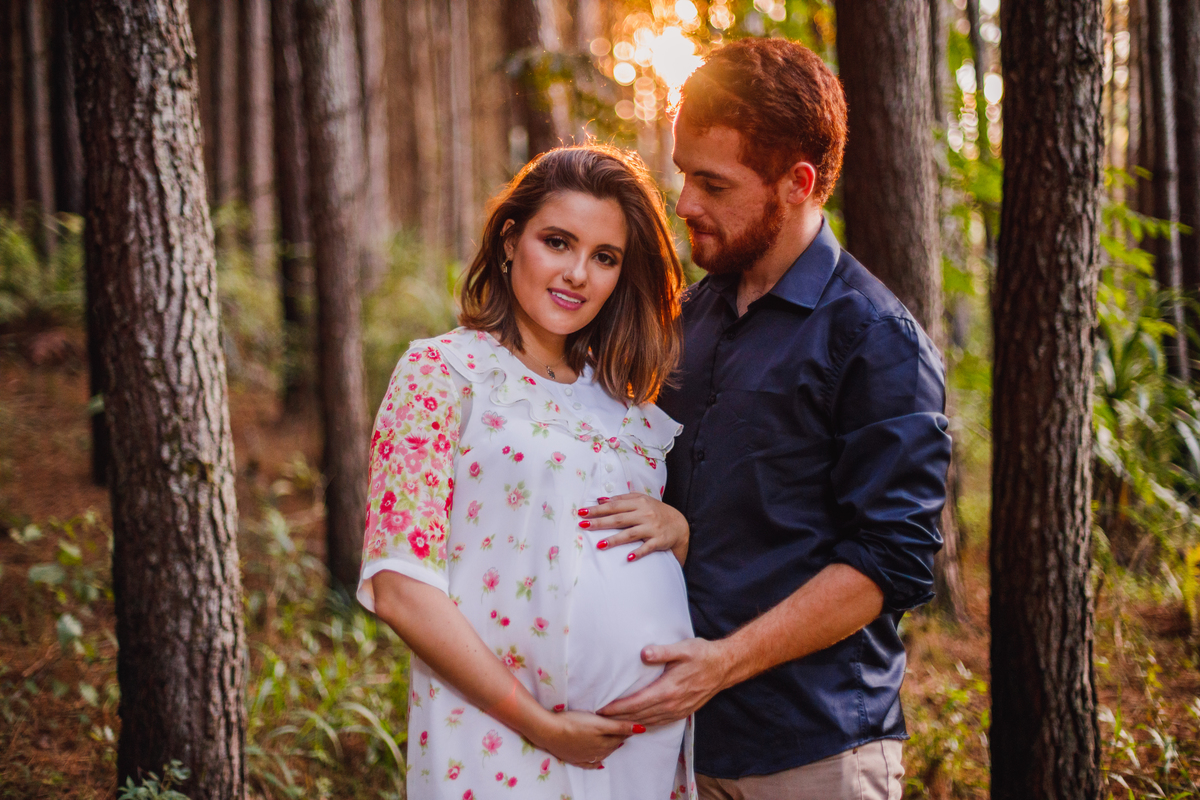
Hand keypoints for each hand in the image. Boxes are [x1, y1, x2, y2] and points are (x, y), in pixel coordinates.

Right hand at [528, 709, 643, 768]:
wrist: (548, 732)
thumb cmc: (573, 723)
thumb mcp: (599, 722)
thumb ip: (620, 726)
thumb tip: (642, 729)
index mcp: (604, 741)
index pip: (621, 735)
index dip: (627, 728)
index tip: (632, 721)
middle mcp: (597, 751)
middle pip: (613, 744)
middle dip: (620, 737)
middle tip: (625, 729)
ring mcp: (585, 756)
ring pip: (603, 753)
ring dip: (610, 747)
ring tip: (616, 741)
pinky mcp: (574, 758)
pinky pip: (589, 764)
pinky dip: (596, 763)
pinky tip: (600, 763)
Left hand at [579, 494, 689, 563]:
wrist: (680, 524)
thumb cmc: (656, 511)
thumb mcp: (641, 501)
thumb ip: (621, 500)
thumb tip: (600, 500)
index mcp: (639, 502)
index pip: (614, 506)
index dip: (598, 509)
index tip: (582, 512)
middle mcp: (645, 514)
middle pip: (619, 519)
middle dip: (600, 522)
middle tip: (583, 525)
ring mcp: (652, 528)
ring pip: (630, 534)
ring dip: (615, 539)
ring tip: (599, 544)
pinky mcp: (659, 541)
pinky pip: (647, 548)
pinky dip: (638, 553)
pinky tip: (628, 558)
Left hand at [596, 638, 728, 726]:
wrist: (724, 667)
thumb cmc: (702, 654)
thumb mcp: (683, 648)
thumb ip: (663, 652)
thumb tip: (644, 653)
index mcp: (668, 689)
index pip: (636, 703)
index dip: (617, 708)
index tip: (601, 710)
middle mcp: (672, 704)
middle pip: (638, 716)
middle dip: (617, 718)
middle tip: (597, 719)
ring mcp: (677, 710)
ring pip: (648, 721)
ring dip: (629, 723)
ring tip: (611, 722)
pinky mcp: (682, 712)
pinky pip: (658, 722)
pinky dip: (644, 724)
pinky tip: (635, 723)